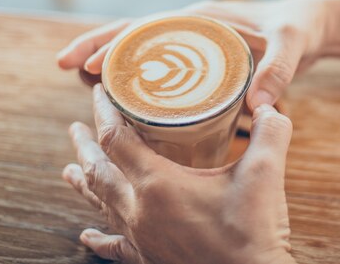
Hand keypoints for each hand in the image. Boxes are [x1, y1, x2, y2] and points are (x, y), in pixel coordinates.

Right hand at [56, 0, 327, 108]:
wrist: (311, 28)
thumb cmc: (298, 28)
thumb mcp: (292, 43)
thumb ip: (279, 70)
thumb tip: (257, 106)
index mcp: (202, 19)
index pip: (148, 27)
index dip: (114, 43)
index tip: (86, 63)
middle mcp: (193, 29)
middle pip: (135, 36)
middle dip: (98, 46)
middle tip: (63, 66)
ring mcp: (195, 44)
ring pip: (144, 52)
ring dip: (114, 62)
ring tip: (82, 83)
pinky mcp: (203, 60)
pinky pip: (164, 68)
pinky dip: (142, 78)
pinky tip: (128, 98)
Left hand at [62, 84, 295, 263]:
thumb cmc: (253, 232)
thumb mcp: (266, 174)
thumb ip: (270, 132)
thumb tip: (268, 105)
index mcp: (159, 184)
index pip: (116, 139)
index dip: (104, 112)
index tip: (100, 92)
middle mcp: (140, 210)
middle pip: (98, 171)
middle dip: (85, 146)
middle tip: (75, 128)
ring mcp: (141, 237)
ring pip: (101, 204)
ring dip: (84, 183)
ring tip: (69, 169)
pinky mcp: (149, 257)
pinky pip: (114, 245)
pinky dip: (98, 237)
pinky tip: (86, 235)